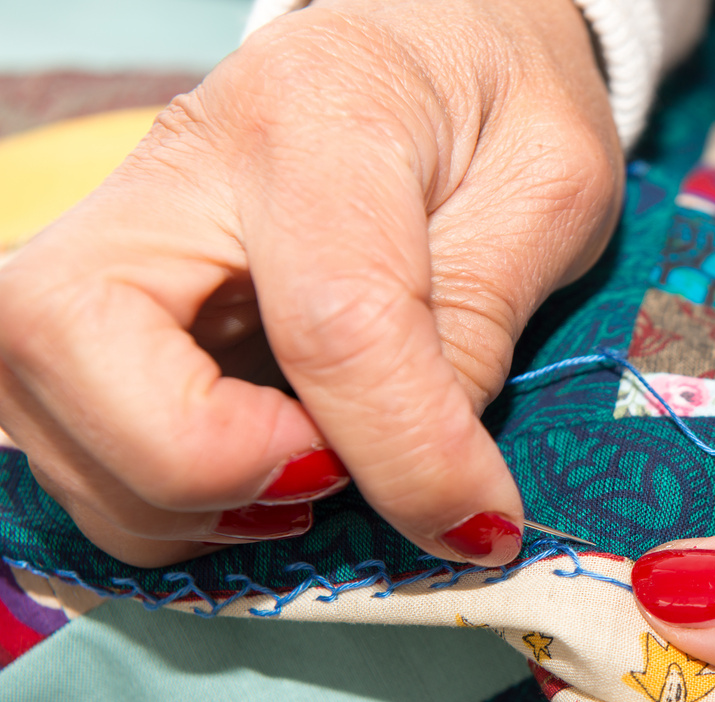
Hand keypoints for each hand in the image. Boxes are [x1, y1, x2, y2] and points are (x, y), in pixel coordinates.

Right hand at [0, 0, 619, 566]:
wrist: (429, 50)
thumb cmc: (498, 106)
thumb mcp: (549, 190)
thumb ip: (483, 323)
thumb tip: (430, 484)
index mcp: (318, 118)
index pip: (330, 319)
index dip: (408, 453)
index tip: (483, 524)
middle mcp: (170, 171)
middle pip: (70, 341)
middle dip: (202, 467)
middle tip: (336, 477)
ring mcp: (110, 239)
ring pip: (49, 417)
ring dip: (185, 506)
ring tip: (321, 475)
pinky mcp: (95, 309)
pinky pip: (76, 448)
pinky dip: (163, 505)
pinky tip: (269, 474)